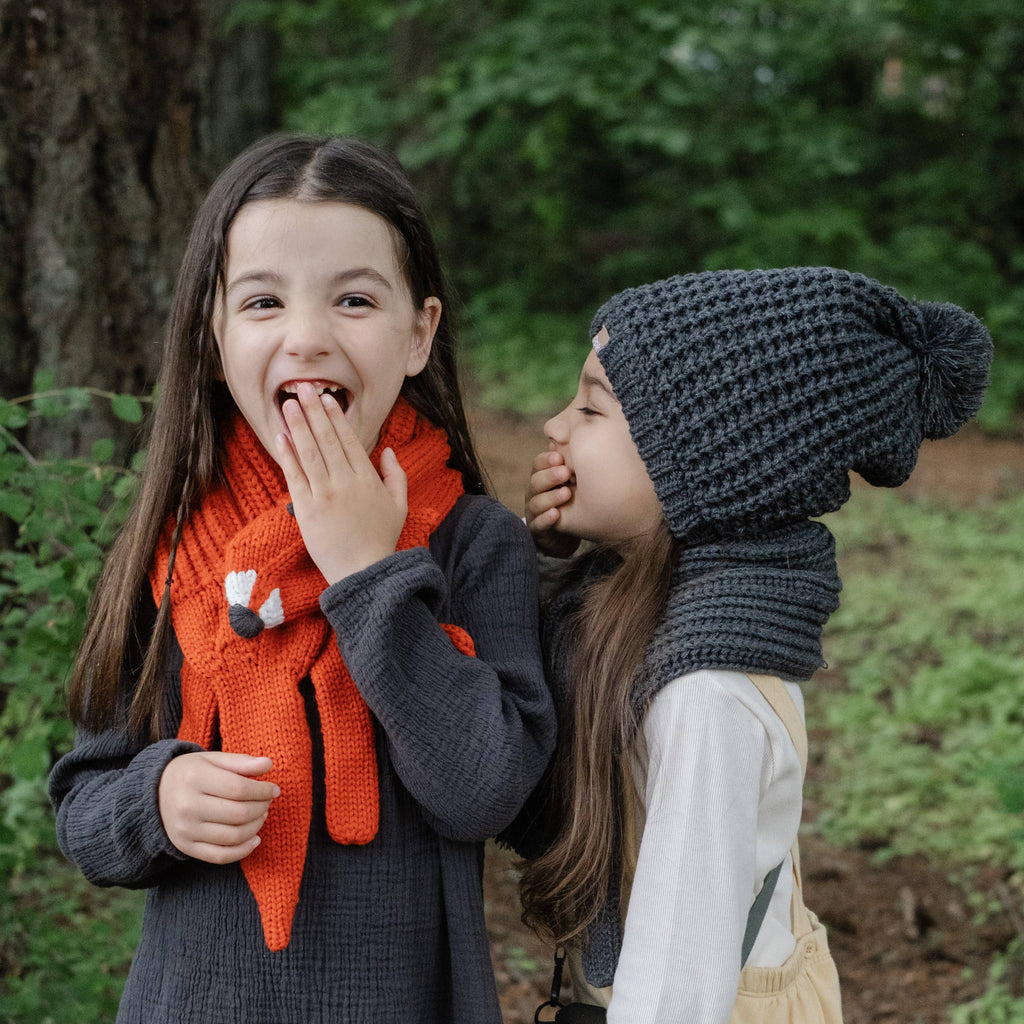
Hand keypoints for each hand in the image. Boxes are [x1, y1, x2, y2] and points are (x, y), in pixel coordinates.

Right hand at [158, 752, 278, 863]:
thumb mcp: (213, 759)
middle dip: (261, 808)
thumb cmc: (191, 772)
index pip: (239, 788)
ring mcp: (185, 830)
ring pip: (233, 836)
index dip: (263, 790)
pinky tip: (255, 839)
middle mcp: (187, 806)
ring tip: (261, 815)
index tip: (274, 789)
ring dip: (256, 827)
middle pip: (238, 814)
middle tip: (267, 801)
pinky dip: (242, 851)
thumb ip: (240, 762)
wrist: (154, 793)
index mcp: (194, 778)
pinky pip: (220, 856)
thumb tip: (268, 765)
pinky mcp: (186, 847)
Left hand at [275, 384, 407, 583]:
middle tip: (303, 389)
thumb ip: (395, 475)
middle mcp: (345, 482)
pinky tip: (281, 437)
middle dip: (313, 412)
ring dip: (298, 425)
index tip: (326, 399)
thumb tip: (387, 450)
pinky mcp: (306, 509)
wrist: (363, 572)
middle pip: (326, 439)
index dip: (336, 417)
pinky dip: (287, 454)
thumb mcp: (400, 506)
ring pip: (309, 452)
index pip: (349, 440)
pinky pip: (295, 476)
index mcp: (368, 479)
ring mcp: (324, 495)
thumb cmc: (382, 540)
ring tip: (288, 404)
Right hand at [524, 449, 579, 557]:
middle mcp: (535, 493)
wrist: (568, 532)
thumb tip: (580, 433)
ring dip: (551, 497)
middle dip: (550, 476)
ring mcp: (534, 512)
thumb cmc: (570, 500)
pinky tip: (556, 514)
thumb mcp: (572, 479)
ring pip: (536, 503)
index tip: (560, 457)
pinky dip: (546, 519)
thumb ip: (571, 460)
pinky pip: (538, 524)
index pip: (538, 464)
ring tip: (566, 493)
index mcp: (542, 476)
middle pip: (536, 481)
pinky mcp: (538, 530)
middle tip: (566, 472)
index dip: (547, 460)